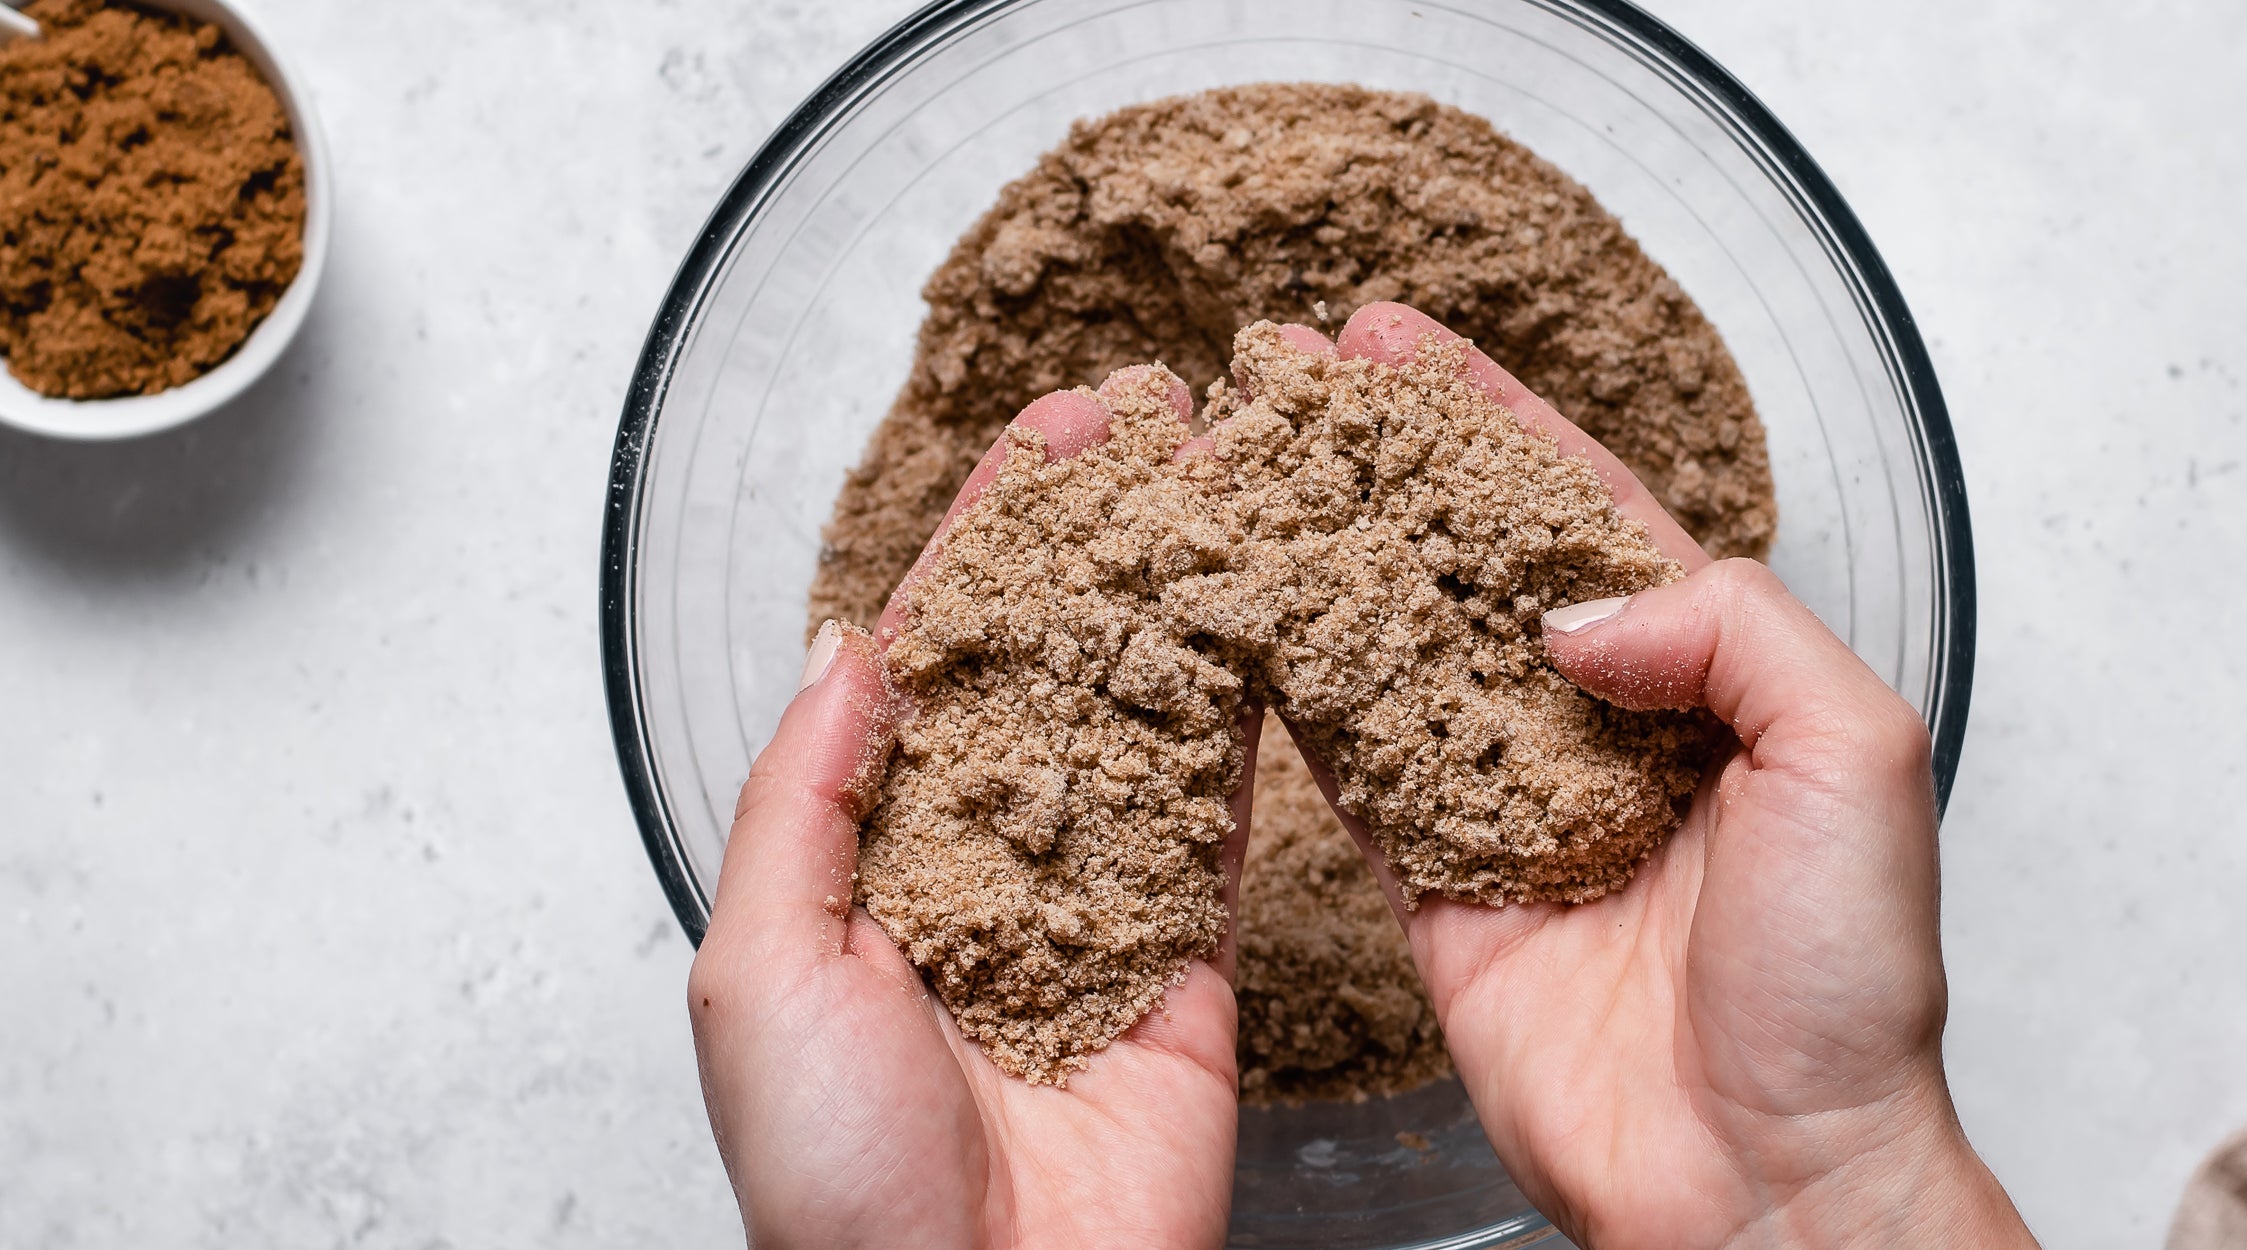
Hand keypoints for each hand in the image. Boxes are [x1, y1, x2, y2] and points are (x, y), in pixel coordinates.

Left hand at [687, 372, 1248, 1248]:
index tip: (1042, 439)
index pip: (931, 661)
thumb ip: (802, 797)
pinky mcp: (1199, 954)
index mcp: (870, 860)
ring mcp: (1100, 901)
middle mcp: (988, 864)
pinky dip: (1251, 713)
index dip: (984, 544)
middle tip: (1150, 421)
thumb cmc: (833, 1177)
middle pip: (1050, 663)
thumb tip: (847, 644)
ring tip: (1220, 479)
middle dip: (1094, 541)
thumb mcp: (758, 966)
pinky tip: (1274, 611)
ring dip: (1180, 595)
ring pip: (1147, 716)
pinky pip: (1227, 815)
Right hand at [1285, 303, 2035, 1248]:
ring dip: (1326, 556)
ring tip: (1248, 464)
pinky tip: (1241, 614)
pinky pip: (1353, 775)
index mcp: (1710, 684)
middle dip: (1389, 468)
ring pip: (1397, 652)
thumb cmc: (1842, 988)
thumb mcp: (1855, 757)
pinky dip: (1296, 696)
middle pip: (1472, 564)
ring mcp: (1509, 806)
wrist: (1765, 1173)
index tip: (1404, 348)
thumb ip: (1729, 632)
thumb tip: (1565, 613)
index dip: (1494, 426)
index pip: (1585, 517)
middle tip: (1298, 376)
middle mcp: (1600, 731)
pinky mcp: (1437, 892)